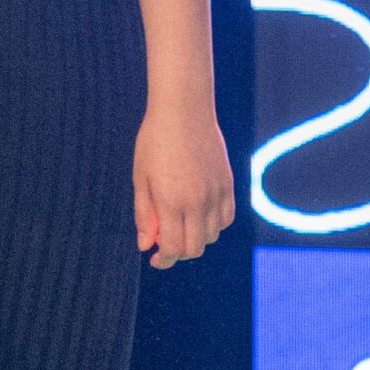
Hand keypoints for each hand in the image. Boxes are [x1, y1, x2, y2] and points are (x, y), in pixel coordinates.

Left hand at [133, 105, 234, 268]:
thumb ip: (144, 214)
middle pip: (194, 248)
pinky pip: (226, 218)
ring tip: (180, 224)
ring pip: (211, 236)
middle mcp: (197, 202)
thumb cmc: (155, 141)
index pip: (173, 249)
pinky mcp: (228, 183)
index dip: (163, 260)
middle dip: (178, 253)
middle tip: (165, 244)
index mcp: (170, 201)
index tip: (155, 258)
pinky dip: (214, 224)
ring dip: (195, 238)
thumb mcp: (141, 178)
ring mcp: (215, 193)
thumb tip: (146, 245)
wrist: (184, 110)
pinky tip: (199, 214)